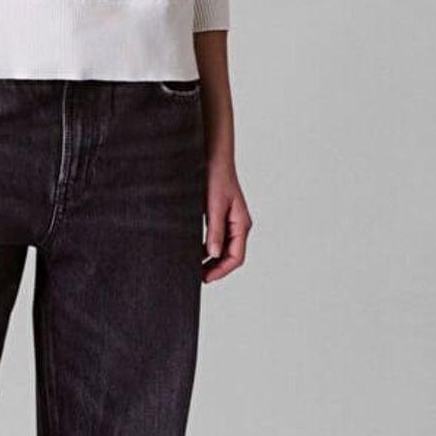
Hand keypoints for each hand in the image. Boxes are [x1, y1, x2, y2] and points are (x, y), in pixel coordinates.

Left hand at [201, 153, 251, 282]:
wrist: (213, 156)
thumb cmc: (216, 176)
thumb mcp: (214, 206)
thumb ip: (215, 230)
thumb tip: (213, 253)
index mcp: (241, 224)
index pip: (236, 257)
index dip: (221, 270)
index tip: (205, 278)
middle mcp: (238, 225)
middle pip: (230, 255)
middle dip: (216, 267)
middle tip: (197, 276)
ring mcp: (230, 221)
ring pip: (222, 248)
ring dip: (210, 258)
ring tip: (194, 266)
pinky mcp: (220, 216)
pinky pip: (216, 238)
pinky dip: (206, 247)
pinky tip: (194, 250)